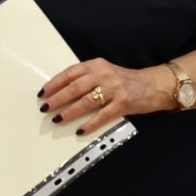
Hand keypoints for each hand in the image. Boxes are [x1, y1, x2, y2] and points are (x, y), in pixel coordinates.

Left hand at [40, 59, 168, 137]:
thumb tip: (61, 93)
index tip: (43, 93)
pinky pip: (102, 116)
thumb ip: (87, 78)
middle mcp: (104, 74)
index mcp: (97, 65)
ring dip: (70, 112)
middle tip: (45, 108)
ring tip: (58, 119)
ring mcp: (114, 89)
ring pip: (86, 101)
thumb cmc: (125, 80)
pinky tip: (80, 130)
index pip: (70, 73)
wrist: (153, 85)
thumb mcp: (105, 72)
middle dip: (57, 98)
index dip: (55, 83)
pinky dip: (90, 124)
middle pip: (75, 87)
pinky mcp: (123, 103)